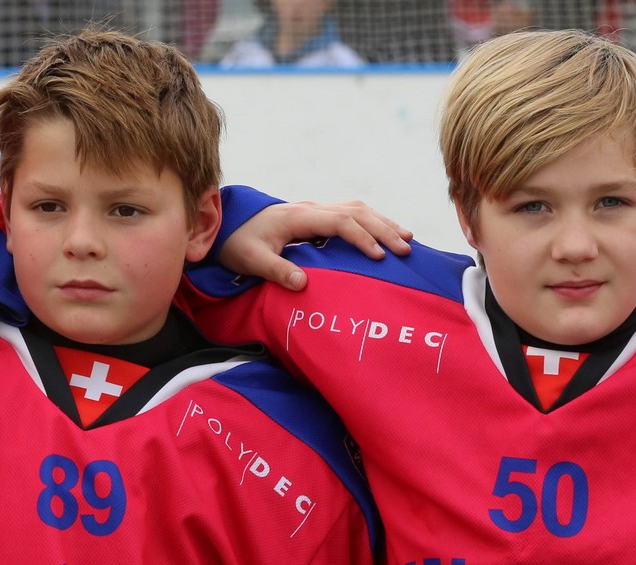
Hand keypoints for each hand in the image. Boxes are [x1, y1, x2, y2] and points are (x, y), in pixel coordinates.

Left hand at [218, 200, 412, 290]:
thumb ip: (276, 271)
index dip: (362, 238)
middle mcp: (312, 209)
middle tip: (405, 249)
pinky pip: (352, 214)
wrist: (227, 226)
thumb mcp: (251, 260)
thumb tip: (303, 284)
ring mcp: (316, 210)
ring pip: (359, 209)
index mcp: (299, 217)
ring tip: (407, 239)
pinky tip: (388, 233)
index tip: (379, 257)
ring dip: (383, 222)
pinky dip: (373, 222)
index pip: (341, 221)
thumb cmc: (238, 245)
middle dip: (384, 229)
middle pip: (357, 212)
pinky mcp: (318, 217)